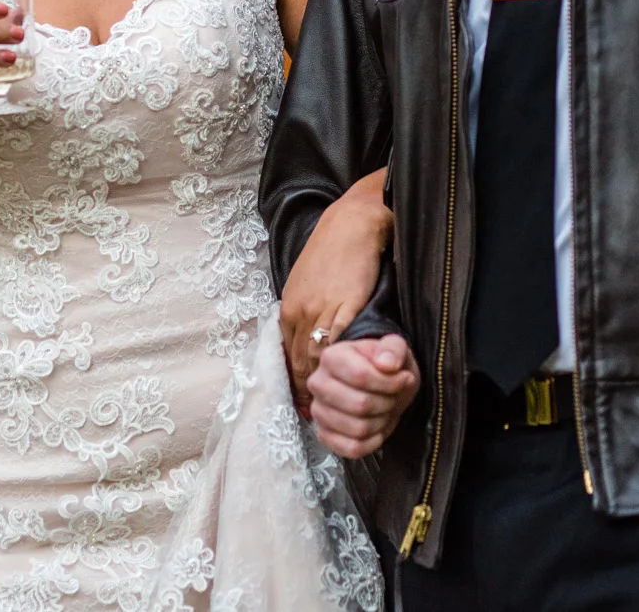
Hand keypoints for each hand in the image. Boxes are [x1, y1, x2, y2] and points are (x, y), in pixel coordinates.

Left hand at [280, 170, 391, 403]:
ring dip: (322, 382)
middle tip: (315, 413)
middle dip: (305, 389)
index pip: (286, 354)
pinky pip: (338, 343)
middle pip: (298, 361)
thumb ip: (303, 311)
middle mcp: (299, 311)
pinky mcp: (345, 307)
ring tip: (331, 404)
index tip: (301, 402)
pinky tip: (347, 378)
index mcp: (288, 306)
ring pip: (316, 357)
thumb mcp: (305, 283)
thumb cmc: (331, 251)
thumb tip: (303, 337)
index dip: (293, 381)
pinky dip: (340, 364)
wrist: (351, 225)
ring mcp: (321, 310)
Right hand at [307, 335, 419, 459]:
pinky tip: (377, 429)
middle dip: (387, 403)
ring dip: (381, 421)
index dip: (390, 383)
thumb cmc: (384, 365)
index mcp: (331, 357)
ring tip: (384, 409)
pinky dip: (372, 442)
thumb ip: (393, 348)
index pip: (361, 376)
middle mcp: (318, 384)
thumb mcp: (394, 347)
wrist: (379, 382)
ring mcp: (318, 411)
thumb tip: (387, 363)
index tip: (404, 379)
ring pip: (358, 429)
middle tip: (393, 396)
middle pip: (360, 405)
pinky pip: (352, 448)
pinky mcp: (324, 434)